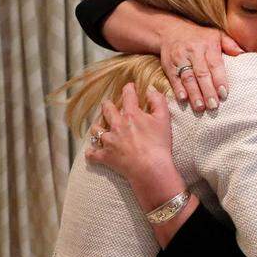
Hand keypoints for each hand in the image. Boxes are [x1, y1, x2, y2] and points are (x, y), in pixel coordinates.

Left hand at [86, 83, 184, 210]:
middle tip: (108, 105)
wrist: (151, 169)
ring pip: (96, 129)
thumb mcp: (164, 119)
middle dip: (107, 105)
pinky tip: (92, 152)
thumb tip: (150, 89)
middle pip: (107, 109)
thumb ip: (158, 101)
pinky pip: (92, 154)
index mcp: (131, 114)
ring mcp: (109, 140)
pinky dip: (91, 153)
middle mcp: (116, 124)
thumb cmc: (159, 144)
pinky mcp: (105, 156)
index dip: (129, 89)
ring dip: (97, 128)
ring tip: (100, 128)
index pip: (128, 95)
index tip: (130, 87)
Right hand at [159, 17, 242, 111]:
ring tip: (200, 108)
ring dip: (194, 94)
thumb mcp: (216, 35)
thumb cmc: (199, 37)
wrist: (170, 31)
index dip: (219, 79)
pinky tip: (183, 100)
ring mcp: (180, 58)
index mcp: (208, 45)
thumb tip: (243, 54)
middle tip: (213, 106)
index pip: (214, 64)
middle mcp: (193, 51)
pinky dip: (178, 89)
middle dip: (207, 91)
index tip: (224, 94)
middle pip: (201, 73)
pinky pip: (174, 78)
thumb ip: (230, 44)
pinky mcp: (169, 65)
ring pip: (188, 77)